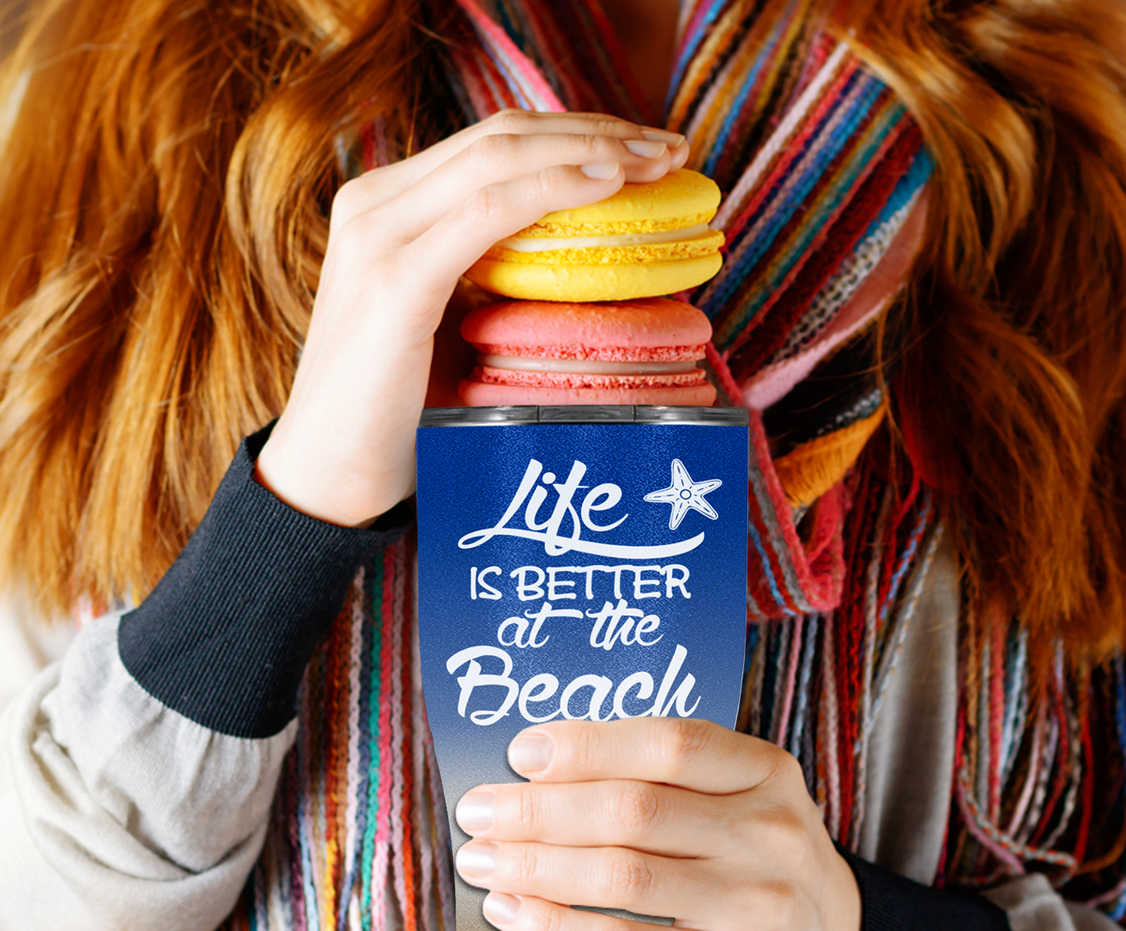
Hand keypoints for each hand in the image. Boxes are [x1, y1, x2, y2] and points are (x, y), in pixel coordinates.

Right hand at [253, 110, 687, 527]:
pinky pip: (487, 214)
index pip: (492, 144)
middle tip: (669, 147)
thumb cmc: (395, 416)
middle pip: (503, 136)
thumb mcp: (448, 327)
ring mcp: (378, 236)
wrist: (330, 478)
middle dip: (596, 130)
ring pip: (500, 157)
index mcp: (386, 208)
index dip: (573, 134)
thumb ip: (490, 282)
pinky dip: (551, 190)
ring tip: (658, 161)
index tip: (644, 149)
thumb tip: (577, 267)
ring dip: (590, 150)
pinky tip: (606, 186)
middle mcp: (374, 204)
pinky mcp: (394, 281)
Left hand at [453, 718, 862, 930]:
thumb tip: (541, 771)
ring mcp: (754, 906)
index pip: (669, 742)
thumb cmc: (761, 863)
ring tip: (480, 860)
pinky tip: (511, 913)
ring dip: (534, 866)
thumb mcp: (742, 800)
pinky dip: (555, 928)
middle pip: (632, 809)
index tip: (521, 751)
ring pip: (621, 876)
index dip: (587, 744)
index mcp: (765, 772)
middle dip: (538, 809)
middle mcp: (767, 833)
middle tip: (477, 810)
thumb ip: (666, 779)